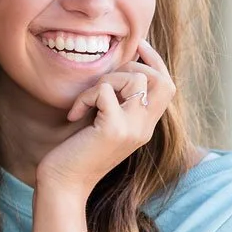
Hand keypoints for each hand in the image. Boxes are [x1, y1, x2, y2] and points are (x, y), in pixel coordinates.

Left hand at [37, 41, 174, 195]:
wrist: (64, 185)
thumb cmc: (76, 154)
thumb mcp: (103, 124)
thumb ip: (117, 104)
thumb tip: (118, 70)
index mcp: (145, 127)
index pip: (167, 86)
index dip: (156, 61)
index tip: (139, 46)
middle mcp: (145, 128)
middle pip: (161, 79)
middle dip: (131, 67)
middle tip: (103, 82)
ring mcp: (132, 129)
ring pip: (136, 79)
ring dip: (106, 80)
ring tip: (86, 101)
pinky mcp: (113, 129)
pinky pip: (105, 91)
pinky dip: (86, 95)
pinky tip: (74, 114)